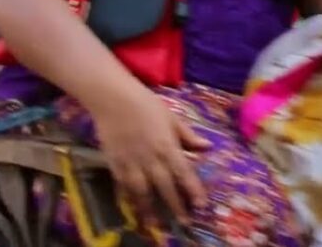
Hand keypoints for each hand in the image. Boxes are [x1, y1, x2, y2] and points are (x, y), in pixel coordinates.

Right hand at [91, 87, 210, 223]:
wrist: (113, 98)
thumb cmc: (145, 104)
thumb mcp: (171, 116)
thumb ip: (187, 135)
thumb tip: (207, 147)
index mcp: (167, 146)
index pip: (183, 172)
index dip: (193, 190)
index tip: (201, 204)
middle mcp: (150, 158)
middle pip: (164, 186)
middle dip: (175, 205)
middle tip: (184, 222)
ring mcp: (131, 162)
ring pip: (141, 191)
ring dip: (149, 209)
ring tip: (155, 224)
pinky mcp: (114, 162)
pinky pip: (122, 184)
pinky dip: (127, 197)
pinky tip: (132, 207)